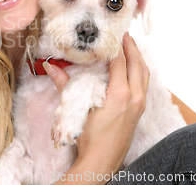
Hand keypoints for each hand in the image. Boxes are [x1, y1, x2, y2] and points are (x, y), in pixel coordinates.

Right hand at [43, 33, 149, 175]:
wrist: (101, 161)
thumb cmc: (89, 137)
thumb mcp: (77, 108)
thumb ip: (65, 84)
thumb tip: (51, 67)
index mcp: (120, 94)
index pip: (120, 61)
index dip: (116, 46)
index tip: (112, 34)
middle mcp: (134, 97)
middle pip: (137, 64)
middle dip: (132, 47)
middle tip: (124, 34)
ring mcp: (139, 105)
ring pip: (144, 74)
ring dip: (138, 58)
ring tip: (130, 47)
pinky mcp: (139, 111)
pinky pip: (143, 84)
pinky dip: (139, 71)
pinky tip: (131, 69)